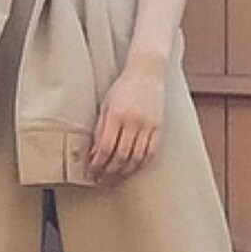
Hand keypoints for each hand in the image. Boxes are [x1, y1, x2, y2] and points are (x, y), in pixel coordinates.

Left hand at [88, 58, 166, 182]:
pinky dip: (141, 164)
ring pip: (137, 158)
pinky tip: (132, 169)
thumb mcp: (106, 105)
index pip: (105, 148)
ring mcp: (148, 125)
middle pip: (120, 156)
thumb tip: (94, 154)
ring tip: (115, 178)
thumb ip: (100, 129)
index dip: (97, 164)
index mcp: (116, 114)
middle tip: (101, 180)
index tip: (91, 172)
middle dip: (109, 172)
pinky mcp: (159, 127)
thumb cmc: (124, 87)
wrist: (147, 71)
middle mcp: (133, 121)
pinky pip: (151, 153)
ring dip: (124, 172)